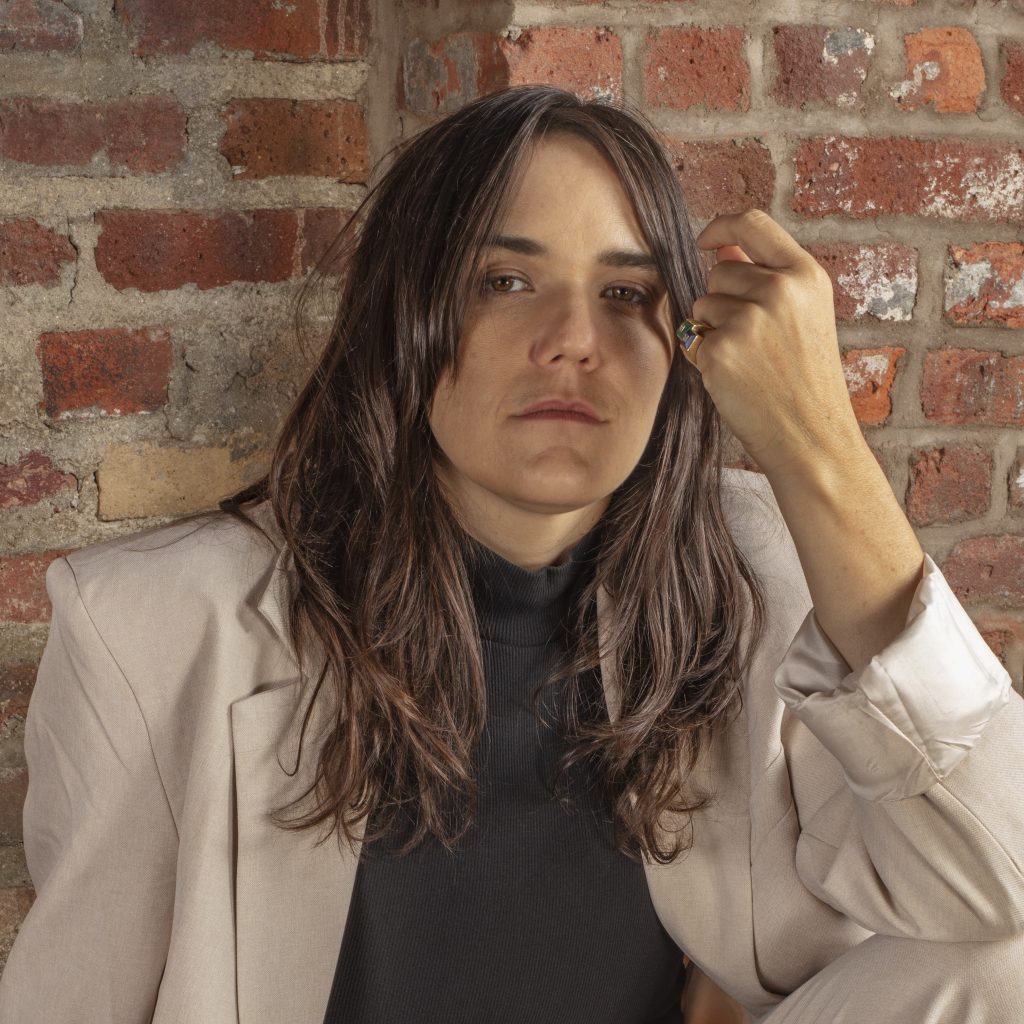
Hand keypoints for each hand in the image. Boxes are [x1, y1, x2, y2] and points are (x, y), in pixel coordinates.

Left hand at [685, 209, 861, 479]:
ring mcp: (750, 319)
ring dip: (713, 330)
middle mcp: (780, 290)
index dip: (722, 226)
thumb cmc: (805, 380)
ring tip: (749, 361)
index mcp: (806, 275)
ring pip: (702, 305)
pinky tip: (736, 379)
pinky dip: (706, 358)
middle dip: (723, 301)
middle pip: (720, 272)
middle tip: (754, 342)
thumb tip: (720, 246)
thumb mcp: (802, 316)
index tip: (706, 240)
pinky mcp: (721, 349)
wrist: (812, 436)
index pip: (753, 222)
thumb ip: (765, 277)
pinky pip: (693, 339)